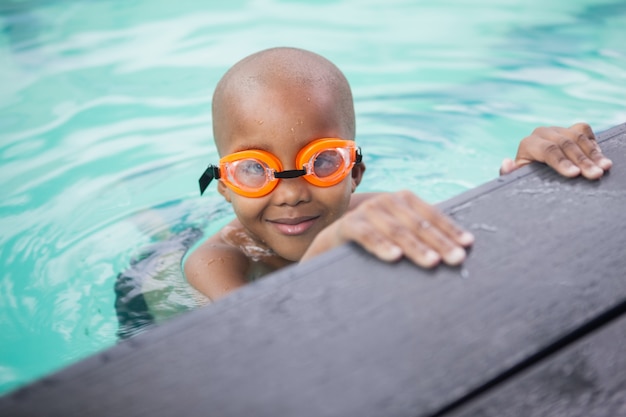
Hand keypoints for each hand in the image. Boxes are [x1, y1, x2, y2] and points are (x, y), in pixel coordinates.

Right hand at [303, 190, 473, 267]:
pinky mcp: (348, 224)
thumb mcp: (397, 236)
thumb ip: (419, 237)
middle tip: (457, 259)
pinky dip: (381, 245)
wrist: (331, 244)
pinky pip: (367, 235)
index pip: (432, 215)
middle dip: (440, 242)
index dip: (450, 230)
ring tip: (432, 262)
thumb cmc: (373, 243)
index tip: (468, 246)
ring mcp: (366, 211)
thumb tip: (458, 251)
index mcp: (403, 201)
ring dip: (416, 247)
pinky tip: (395, 257)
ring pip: (397, 230)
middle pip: (418, 224)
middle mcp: (386, 201)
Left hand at [500, 123, 611, 178]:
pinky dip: (593, 143)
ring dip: (593, 153)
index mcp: (528, 144)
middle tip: (595, 175)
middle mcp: (542, 133)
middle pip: (566, 144)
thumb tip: (507, 163)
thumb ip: (510, 174)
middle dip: (582, 161)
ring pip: (577, 137)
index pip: (547, 150)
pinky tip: (600, 157)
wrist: (534, 170)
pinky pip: (584, 130)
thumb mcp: (516, 179)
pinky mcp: (569, 129)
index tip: (575, 174)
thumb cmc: (526, 177)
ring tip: (604, 167)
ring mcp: (557, 129)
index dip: (562, 162)